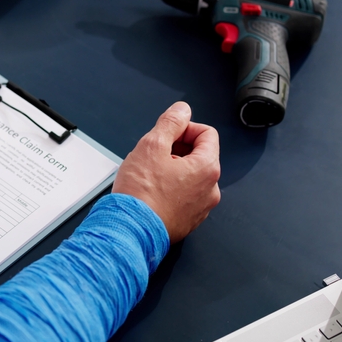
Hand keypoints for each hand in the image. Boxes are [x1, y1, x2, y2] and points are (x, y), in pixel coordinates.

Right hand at [113, 102, 220, 242]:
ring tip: (149, 176)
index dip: (184, 129)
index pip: (207, 133)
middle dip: (176, 150)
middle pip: (199, 155)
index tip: (167, 135)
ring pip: (190, 177)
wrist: (130, 231)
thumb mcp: (151, 146)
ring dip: (172, 171)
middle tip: (153, 156)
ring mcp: (201, 208)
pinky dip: (170, 190)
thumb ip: (170, 123)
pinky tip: (151, 193)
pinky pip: (184, 197)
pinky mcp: (188, 221)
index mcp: (207, 168)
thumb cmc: (140, 195)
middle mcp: (210, 189)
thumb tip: (182, 110)